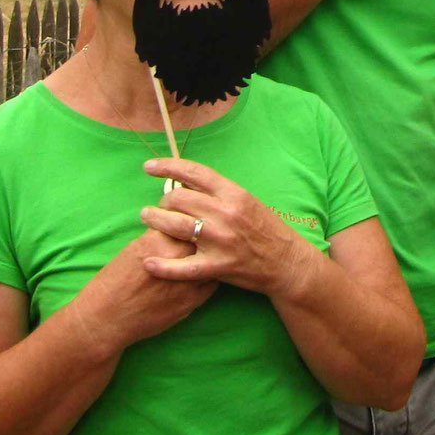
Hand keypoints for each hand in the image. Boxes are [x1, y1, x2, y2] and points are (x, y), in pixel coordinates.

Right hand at [90, 227, 215, 348]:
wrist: (108, 316)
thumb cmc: (116, 280)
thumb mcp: (135, 247)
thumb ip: (160, 236)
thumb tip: (179, 227)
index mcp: (159, 240)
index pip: (186, 219)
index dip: (190, 220)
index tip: (190, 221)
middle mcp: (176, 257)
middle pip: (203, 237)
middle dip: (203, 236)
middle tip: (202, 237)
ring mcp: (187, 280)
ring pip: (212, 259)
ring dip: (210, 257)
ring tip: (207, 256)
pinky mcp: (192, 301)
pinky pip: (212, 282)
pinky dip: (210, 276)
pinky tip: (203, 274)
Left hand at [140, 158, 314, 296]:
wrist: (286, 261)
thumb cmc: (265, 228)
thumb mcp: (246, 201)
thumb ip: (218, 193)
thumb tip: (185, 182)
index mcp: (233, 194)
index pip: (194, 172)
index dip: (168, 166)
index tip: (149, 166)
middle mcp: (225, 213)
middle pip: (180, 198)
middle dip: (163, 200)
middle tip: (159, 205)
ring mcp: (220, 241)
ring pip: (176, 225)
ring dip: (155, 220)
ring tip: (148, 218)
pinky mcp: (217, 266)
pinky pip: (182, 267)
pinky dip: (162, 266)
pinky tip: (149, 263)